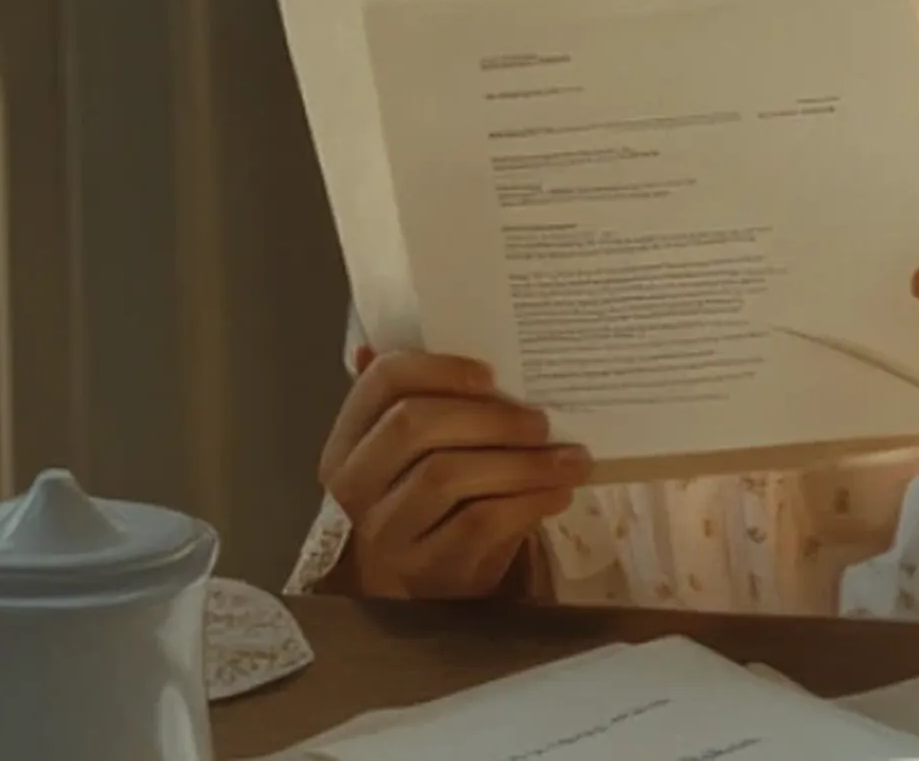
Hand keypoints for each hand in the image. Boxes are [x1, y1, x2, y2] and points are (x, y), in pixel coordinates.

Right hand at [317, 347, 589, 598]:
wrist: (426, 590)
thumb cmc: (430, 505)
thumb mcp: (418, 458)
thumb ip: (427, 402)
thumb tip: (445, 328)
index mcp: (348, 441)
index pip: (381, 382)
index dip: (438, 368)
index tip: (491, 373)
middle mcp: (355, 485)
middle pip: (414, 425)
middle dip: (488, 416)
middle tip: (541, 420)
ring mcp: (387, 531)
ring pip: (448, 475)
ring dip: (520, 461)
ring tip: (569, 458)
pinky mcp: (428, 568)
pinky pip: (478, 523)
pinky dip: (527, 502)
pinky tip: (559, 492)